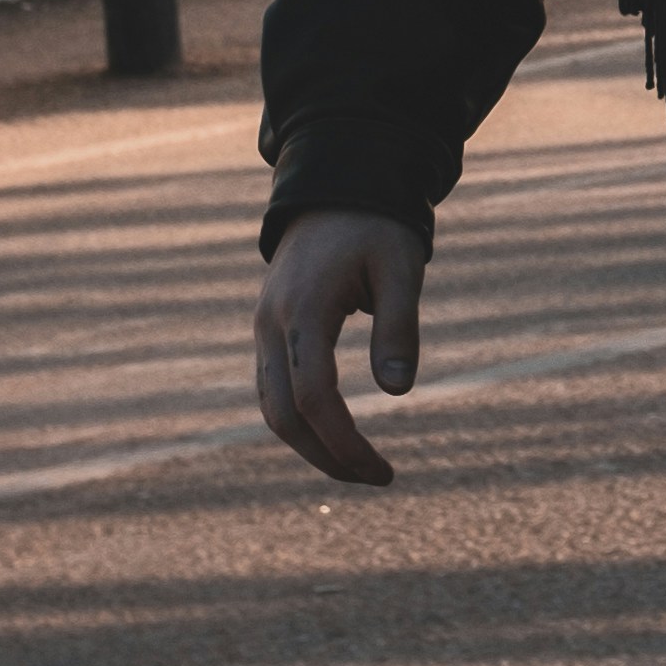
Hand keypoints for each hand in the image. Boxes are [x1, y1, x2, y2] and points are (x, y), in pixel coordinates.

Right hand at [253, 209, 427, 487]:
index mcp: (305, 310)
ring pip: (271, 407)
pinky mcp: (270, 330)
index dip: (345, 442)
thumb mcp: (401, 267)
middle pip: (283, 415)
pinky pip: (273, 389)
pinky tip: (336, 435)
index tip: (382, 470)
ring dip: (311, 445)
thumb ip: (400, 327)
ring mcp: (265, 328)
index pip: (314, 397)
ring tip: (360, 467)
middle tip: (377, 477)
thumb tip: (398, 392)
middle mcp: (272, 325)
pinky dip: (300, 420)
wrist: (334, 188)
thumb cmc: (376, 226)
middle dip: (327, 456)